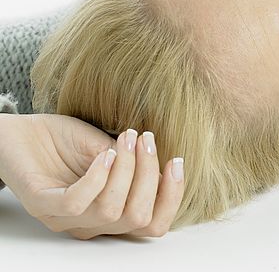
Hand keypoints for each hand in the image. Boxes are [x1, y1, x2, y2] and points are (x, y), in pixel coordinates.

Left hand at [0, 113, 184, 239]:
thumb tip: (165, 165)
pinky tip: (104, 153)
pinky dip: (98, 177)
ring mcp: (66, 218)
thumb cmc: (67, 141)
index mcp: (111, 212)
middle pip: (138, 219)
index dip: (172, 197)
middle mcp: (91, 223)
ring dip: (126, 169)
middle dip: (150, 175)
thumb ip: (133, 164)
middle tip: (146, 140)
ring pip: (112, 210)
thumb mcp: (110, 149)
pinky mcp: (43, 205)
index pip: (152, 224)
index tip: (176, 161)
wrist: (22, 132)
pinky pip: (78, 202)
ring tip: (126, 138)